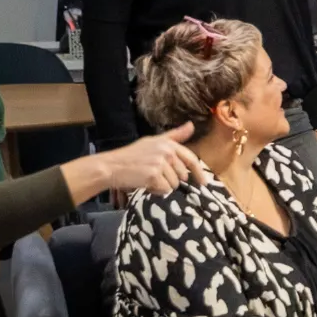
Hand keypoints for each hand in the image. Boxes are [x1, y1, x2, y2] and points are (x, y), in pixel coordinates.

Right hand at [66, 126, 207, 200]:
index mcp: (168, 144)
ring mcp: (160, 163)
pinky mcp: (154, 175)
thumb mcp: (154, 142)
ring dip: (162, 185)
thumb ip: (174, 136)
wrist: (112, 166)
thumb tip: (191, 125)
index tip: (204, 183)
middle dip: (171, 179)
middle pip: (182, 175)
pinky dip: (156, 191)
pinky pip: (165, 190)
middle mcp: (166, 151)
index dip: (199, 173)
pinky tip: (145, 183)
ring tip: (147, 178)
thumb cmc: (132, 156)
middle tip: (154, 175)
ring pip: (174, 184)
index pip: (191, 159)